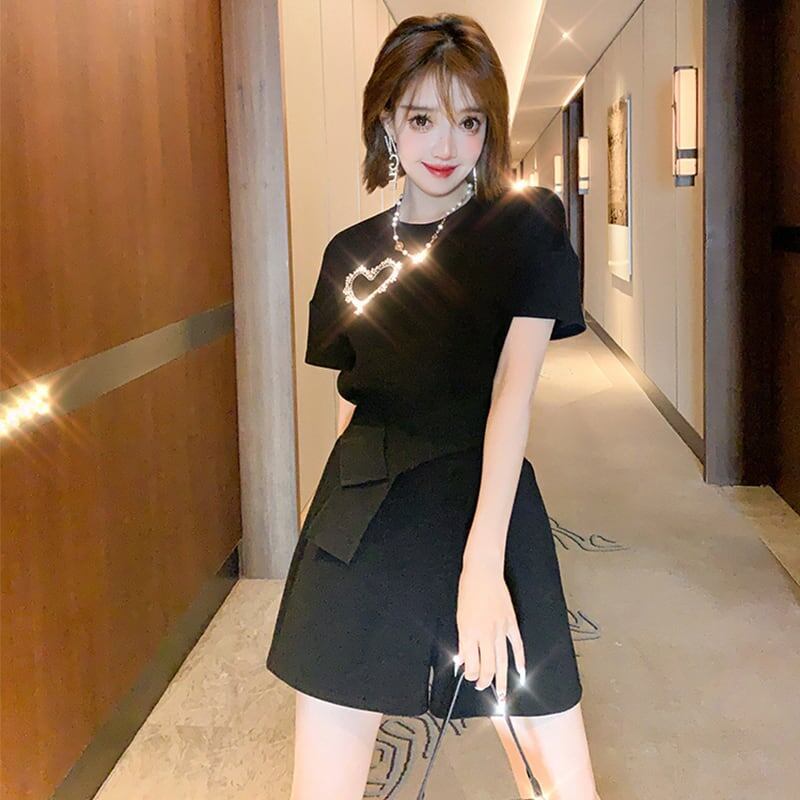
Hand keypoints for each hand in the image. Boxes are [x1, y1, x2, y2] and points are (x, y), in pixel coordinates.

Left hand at [454, 559, 525, 701]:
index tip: (469, 677)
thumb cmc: (468, 591)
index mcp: (469, 632)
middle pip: (487, 666)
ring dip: (502, 680)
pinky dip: (520, 660)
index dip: (470, 675)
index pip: (471, 664)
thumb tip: (462, 659)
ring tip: (503, 695)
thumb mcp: (459, 617)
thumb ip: (463, 641)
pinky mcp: (511, 622)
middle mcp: (485, 633)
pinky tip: (521, 672)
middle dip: (485, 681)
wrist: (483, 572)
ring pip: (502, 661)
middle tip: (482, 687)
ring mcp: (500, 629)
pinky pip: (517, 645)